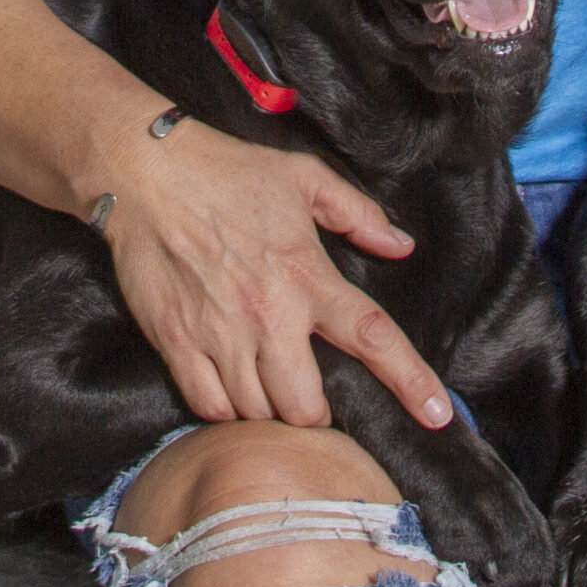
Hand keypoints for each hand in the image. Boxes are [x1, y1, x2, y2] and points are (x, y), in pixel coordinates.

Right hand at [97, 113, 453, 430]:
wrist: (148, 175)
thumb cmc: (229, 172)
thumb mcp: (305, 178)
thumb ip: (359, 215)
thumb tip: (402, 246)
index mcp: (308, 274)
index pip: (373, 337)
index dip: (410, 381)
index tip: (438, 415)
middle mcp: (269, 314)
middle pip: (307, 407)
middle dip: (315, 412)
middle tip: (309, 390)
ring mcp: (220, 334)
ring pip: (259, 414)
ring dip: (269, 411)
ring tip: (268, 385)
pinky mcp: (177, 345)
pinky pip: (210, 409)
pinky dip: (226, 411)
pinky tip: (231, 389)